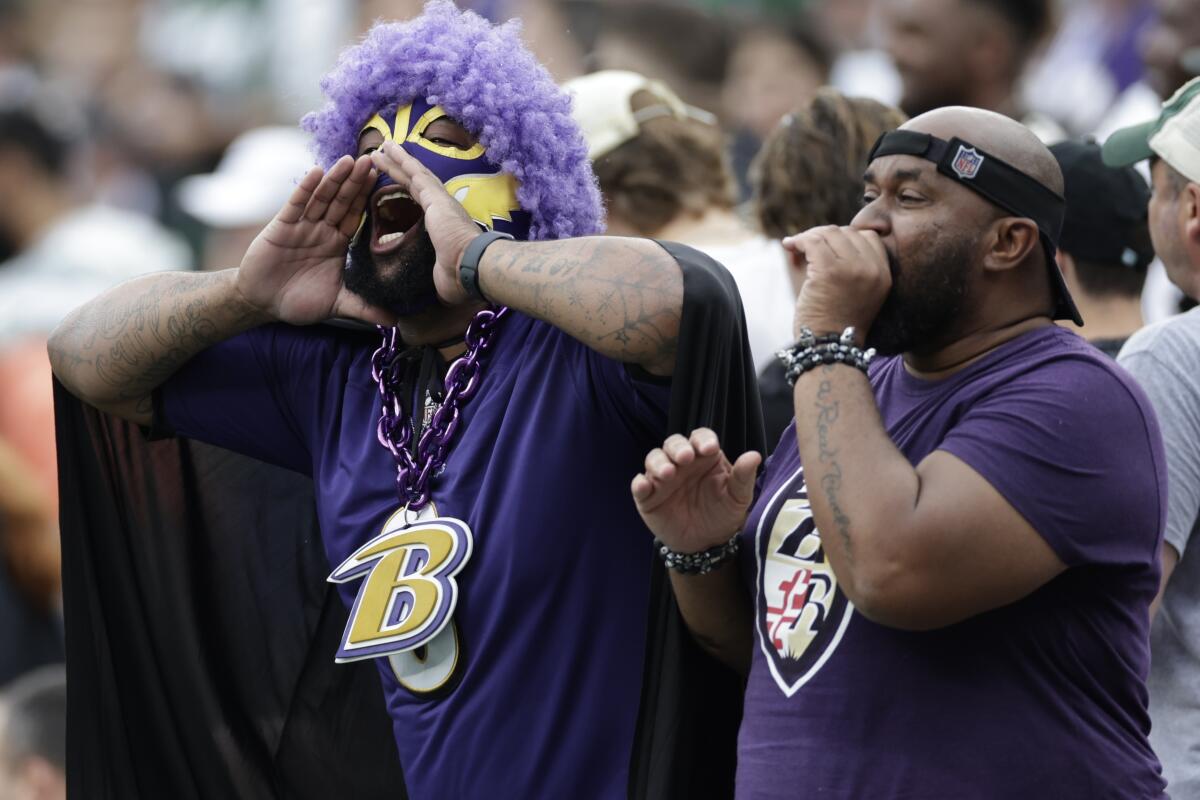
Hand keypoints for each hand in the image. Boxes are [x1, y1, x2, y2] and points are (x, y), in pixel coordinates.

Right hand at [236, 155, 395, 325]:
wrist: (262, 303)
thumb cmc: (298, 300)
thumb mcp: (337, 304)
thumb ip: (364, 308)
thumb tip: (395, 322)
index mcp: (337, 243)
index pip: (356, 216)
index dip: (368, 199)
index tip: (384, 182)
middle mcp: (322, 230)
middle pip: (342, 201)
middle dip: (356, 181)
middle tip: (373, 160)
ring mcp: (302, 226)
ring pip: (322, 198)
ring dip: (335, 179)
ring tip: (349, 160)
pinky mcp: (282, 226)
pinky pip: (296, 205)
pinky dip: (306, 189)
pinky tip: (316, 172)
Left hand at [370, 140, 484, 306]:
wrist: (473, 268)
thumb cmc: (461, 278)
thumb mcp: (442, 276)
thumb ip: (437, 276)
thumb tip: (438, 294)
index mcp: (445, 225)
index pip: (423, 203)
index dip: (410, 191)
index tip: (399, 184)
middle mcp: (444, 208)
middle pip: (418, 184)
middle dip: (401, 171)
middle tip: (386, 158)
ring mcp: (440, 200)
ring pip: (415, 174)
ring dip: (398, 160)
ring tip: (382, 148)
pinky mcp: (434, 197)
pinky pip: (414, 173)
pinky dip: (401, 160)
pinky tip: (388, 149)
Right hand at [631, 428, 760, 554]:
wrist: (706, 543)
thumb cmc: (723, 514)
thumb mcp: (737, 497)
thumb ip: (743, 477)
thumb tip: (754, 455)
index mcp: (704, 457)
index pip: (700, 438)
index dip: (702, 439)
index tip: (709, 449)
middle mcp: (681, 463)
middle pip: (673, 443)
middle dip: (677, 448)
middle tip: (685, 458)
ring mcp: (662, 478)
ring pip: (654, 459)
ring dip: (658, 463)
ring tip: (667, 474)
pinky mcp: (648, 497)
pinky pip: (639, 486)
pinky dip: (639, 483)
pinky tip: (643, 486)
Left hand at [783, 225, 890, 341]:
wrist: (829, 349)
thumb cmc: (834, 324)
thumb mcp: (853, 292)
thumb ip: (846, 263)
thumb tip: (817, 235)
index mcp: (884, 275)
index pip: (869, 237)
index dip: (845, 237)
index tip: (826, 246)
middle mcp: (873, 269)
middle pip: (848, 232)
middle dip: (825, 235)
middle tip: (806, 246)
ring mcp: (853, 269)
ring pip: (829, 233)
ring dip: (809, 236)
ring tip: (796, 246)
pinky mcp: (830, 271)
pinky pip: (813, 242)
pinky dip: (799, 240)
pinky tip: (789, 245)